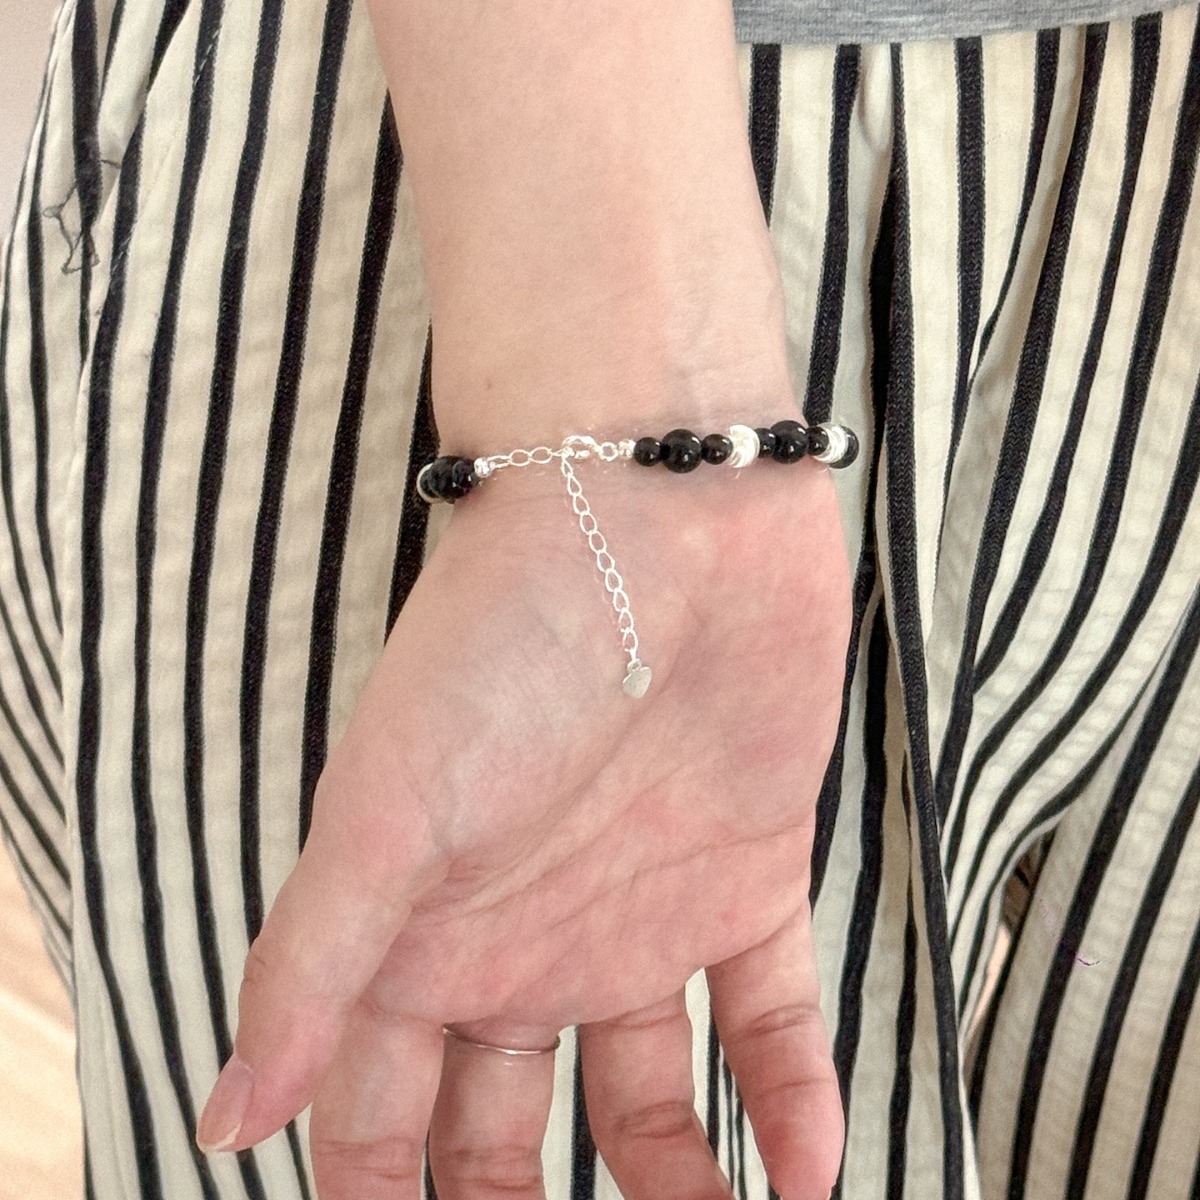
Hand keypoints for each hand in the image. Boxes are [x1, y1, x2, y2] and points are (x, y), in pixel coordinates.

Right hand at [197, 455, 850, 1199]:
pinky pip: (771, 1022)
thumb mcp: (388, 803)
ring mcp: (638, 917)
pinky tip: (805, 1177)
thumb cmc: (508, 639)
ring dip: (678, 1196)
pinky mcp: (745, 880)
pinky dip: (792, 1106)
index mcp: (425, 936)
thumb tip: (228, 1115)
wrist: (663, 517)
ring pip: (651, 1101)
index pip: (383, 1122)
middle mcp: (525, 943)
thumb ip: (314, 959)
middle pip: (511, 1137)